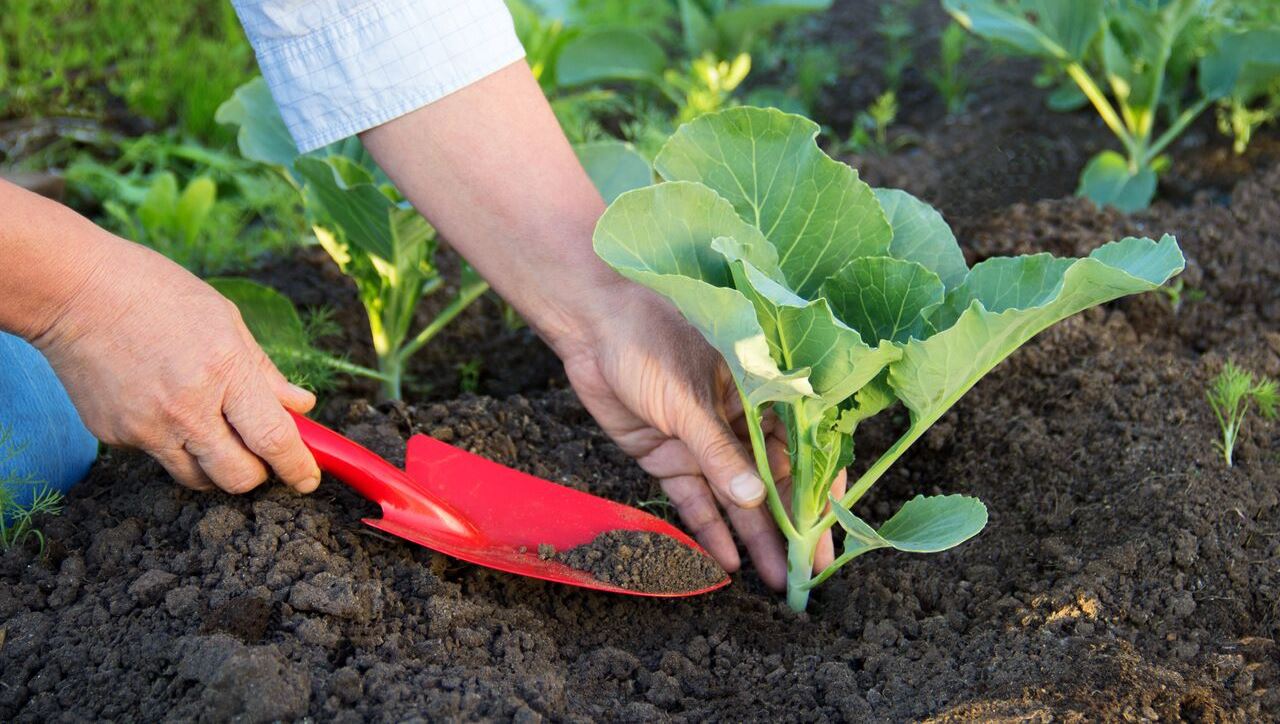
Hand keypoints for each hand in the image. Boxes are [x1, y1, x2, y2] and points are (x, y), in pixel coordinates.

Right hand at [31, 233, 321, 493]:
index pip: (273, 439)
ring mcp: (148, 427)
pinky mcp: (117, 436)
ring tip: (212, 428)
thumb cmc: (155, 293)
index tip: (307, 479)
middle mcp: (188, 407)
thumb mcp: (226, 320)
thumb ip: (265, 371)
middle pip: (238, 477)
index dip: (297, 467)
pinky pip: (159, 456)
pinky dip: (172, 443)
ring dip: (216, 466)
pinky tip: (162, 404)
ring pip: (199, 478)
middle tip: (260, 454)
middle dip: (258, 474)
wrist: (72, 291)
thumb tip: (301, 406)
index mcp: (224, 370)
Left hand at [557, 288, 844, 589]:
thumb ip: (720, 451)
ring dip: (753, 537)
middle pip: (771, 482)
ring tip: (775, 579)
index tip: (828, 527)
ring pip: (734, 498)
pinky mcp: (668, 456)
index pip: (800, 448)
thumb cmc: (650, 340)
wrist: (591, 327)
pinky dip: (707, 528)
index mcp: (758, 394)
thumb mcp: (690, 397)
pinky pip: (693, 499)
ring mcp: (701, 442)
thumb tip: (755, 499)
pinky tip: (726, 560)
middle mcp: (737, 422)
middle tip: (808, 572)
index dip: (817, 489)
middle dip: (789, 526)